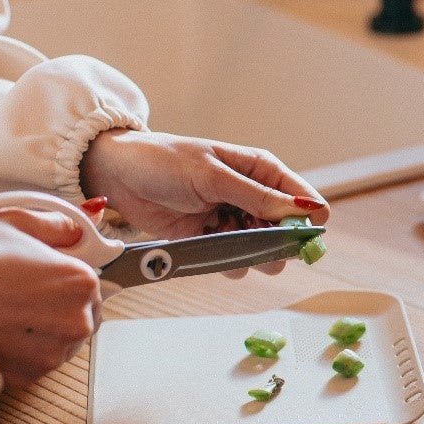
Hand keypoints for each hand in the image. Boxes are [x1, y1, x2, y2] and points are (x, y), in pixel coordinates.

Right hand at [0, 209, 101, 389]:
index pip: (95, 282)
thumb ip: (55, 226)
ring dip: (42, 329)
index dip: (70, 277)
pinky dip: (23, 349)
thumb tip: (73, 229)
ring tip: (7, 311)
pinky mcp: (27, 376)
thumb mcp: (13, 222)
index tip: (51, 275)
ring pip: (61, 340)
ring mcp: (52, 353)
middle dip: (60, 304)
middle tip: (23, 292)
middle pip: (82, 314)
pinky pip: (37, 361)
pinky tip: (0, 330)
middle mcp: (75, 322)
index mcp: (81, 282)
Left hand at [78, 129, 329, 275]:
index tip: (296, 237)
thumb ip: (258, 197)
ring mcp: (233, 220)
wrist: (117, 176)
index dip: (306, 222)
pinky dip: (225, 261)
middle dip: (278, 243)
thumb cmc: (165, 161)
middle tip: (255, 242)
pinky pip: (234, 261)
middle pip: (288, 232)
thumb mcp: (213, 176)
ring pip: (263, 251)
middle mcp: (254, 196)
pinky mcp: (211, 240)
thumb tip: (304, 210)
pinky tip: (207, 246)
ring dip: (250, 254)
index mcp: (262, 171)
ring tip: (224, 239)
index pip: (305, 200)